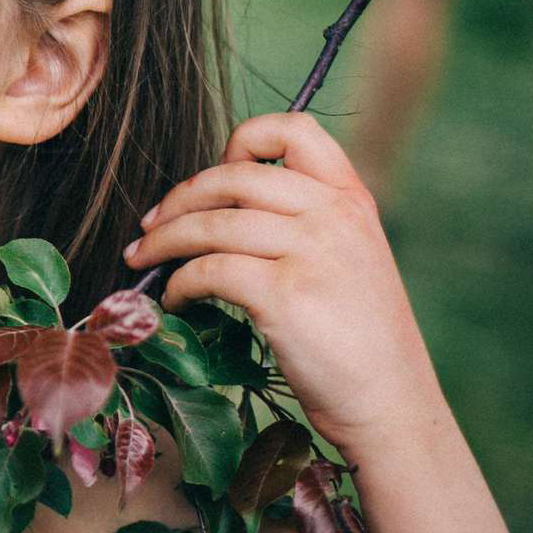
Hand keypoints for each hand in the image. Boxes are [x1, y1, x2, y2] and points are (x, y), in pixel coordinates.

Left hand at [122, 111, 443, 458]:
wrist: (391, 403)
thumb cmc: (359, 340)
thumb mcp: (349, 260)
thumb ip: (303, 223)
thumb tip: (215, 208)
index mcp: (351, 199)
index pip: (295, 130)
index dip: (242, 140)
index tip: (212, 177)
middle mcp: (334, 216)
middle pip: (233, 176)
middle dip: (178, 199)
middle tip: (149, 226)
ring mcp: (312, 253)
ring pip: (211, 224)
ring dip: (162, 242)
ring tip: (141, 261)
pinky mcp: (285, 296)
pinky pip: (208, 271)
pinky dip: (178, 284)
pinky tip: (175, 301)